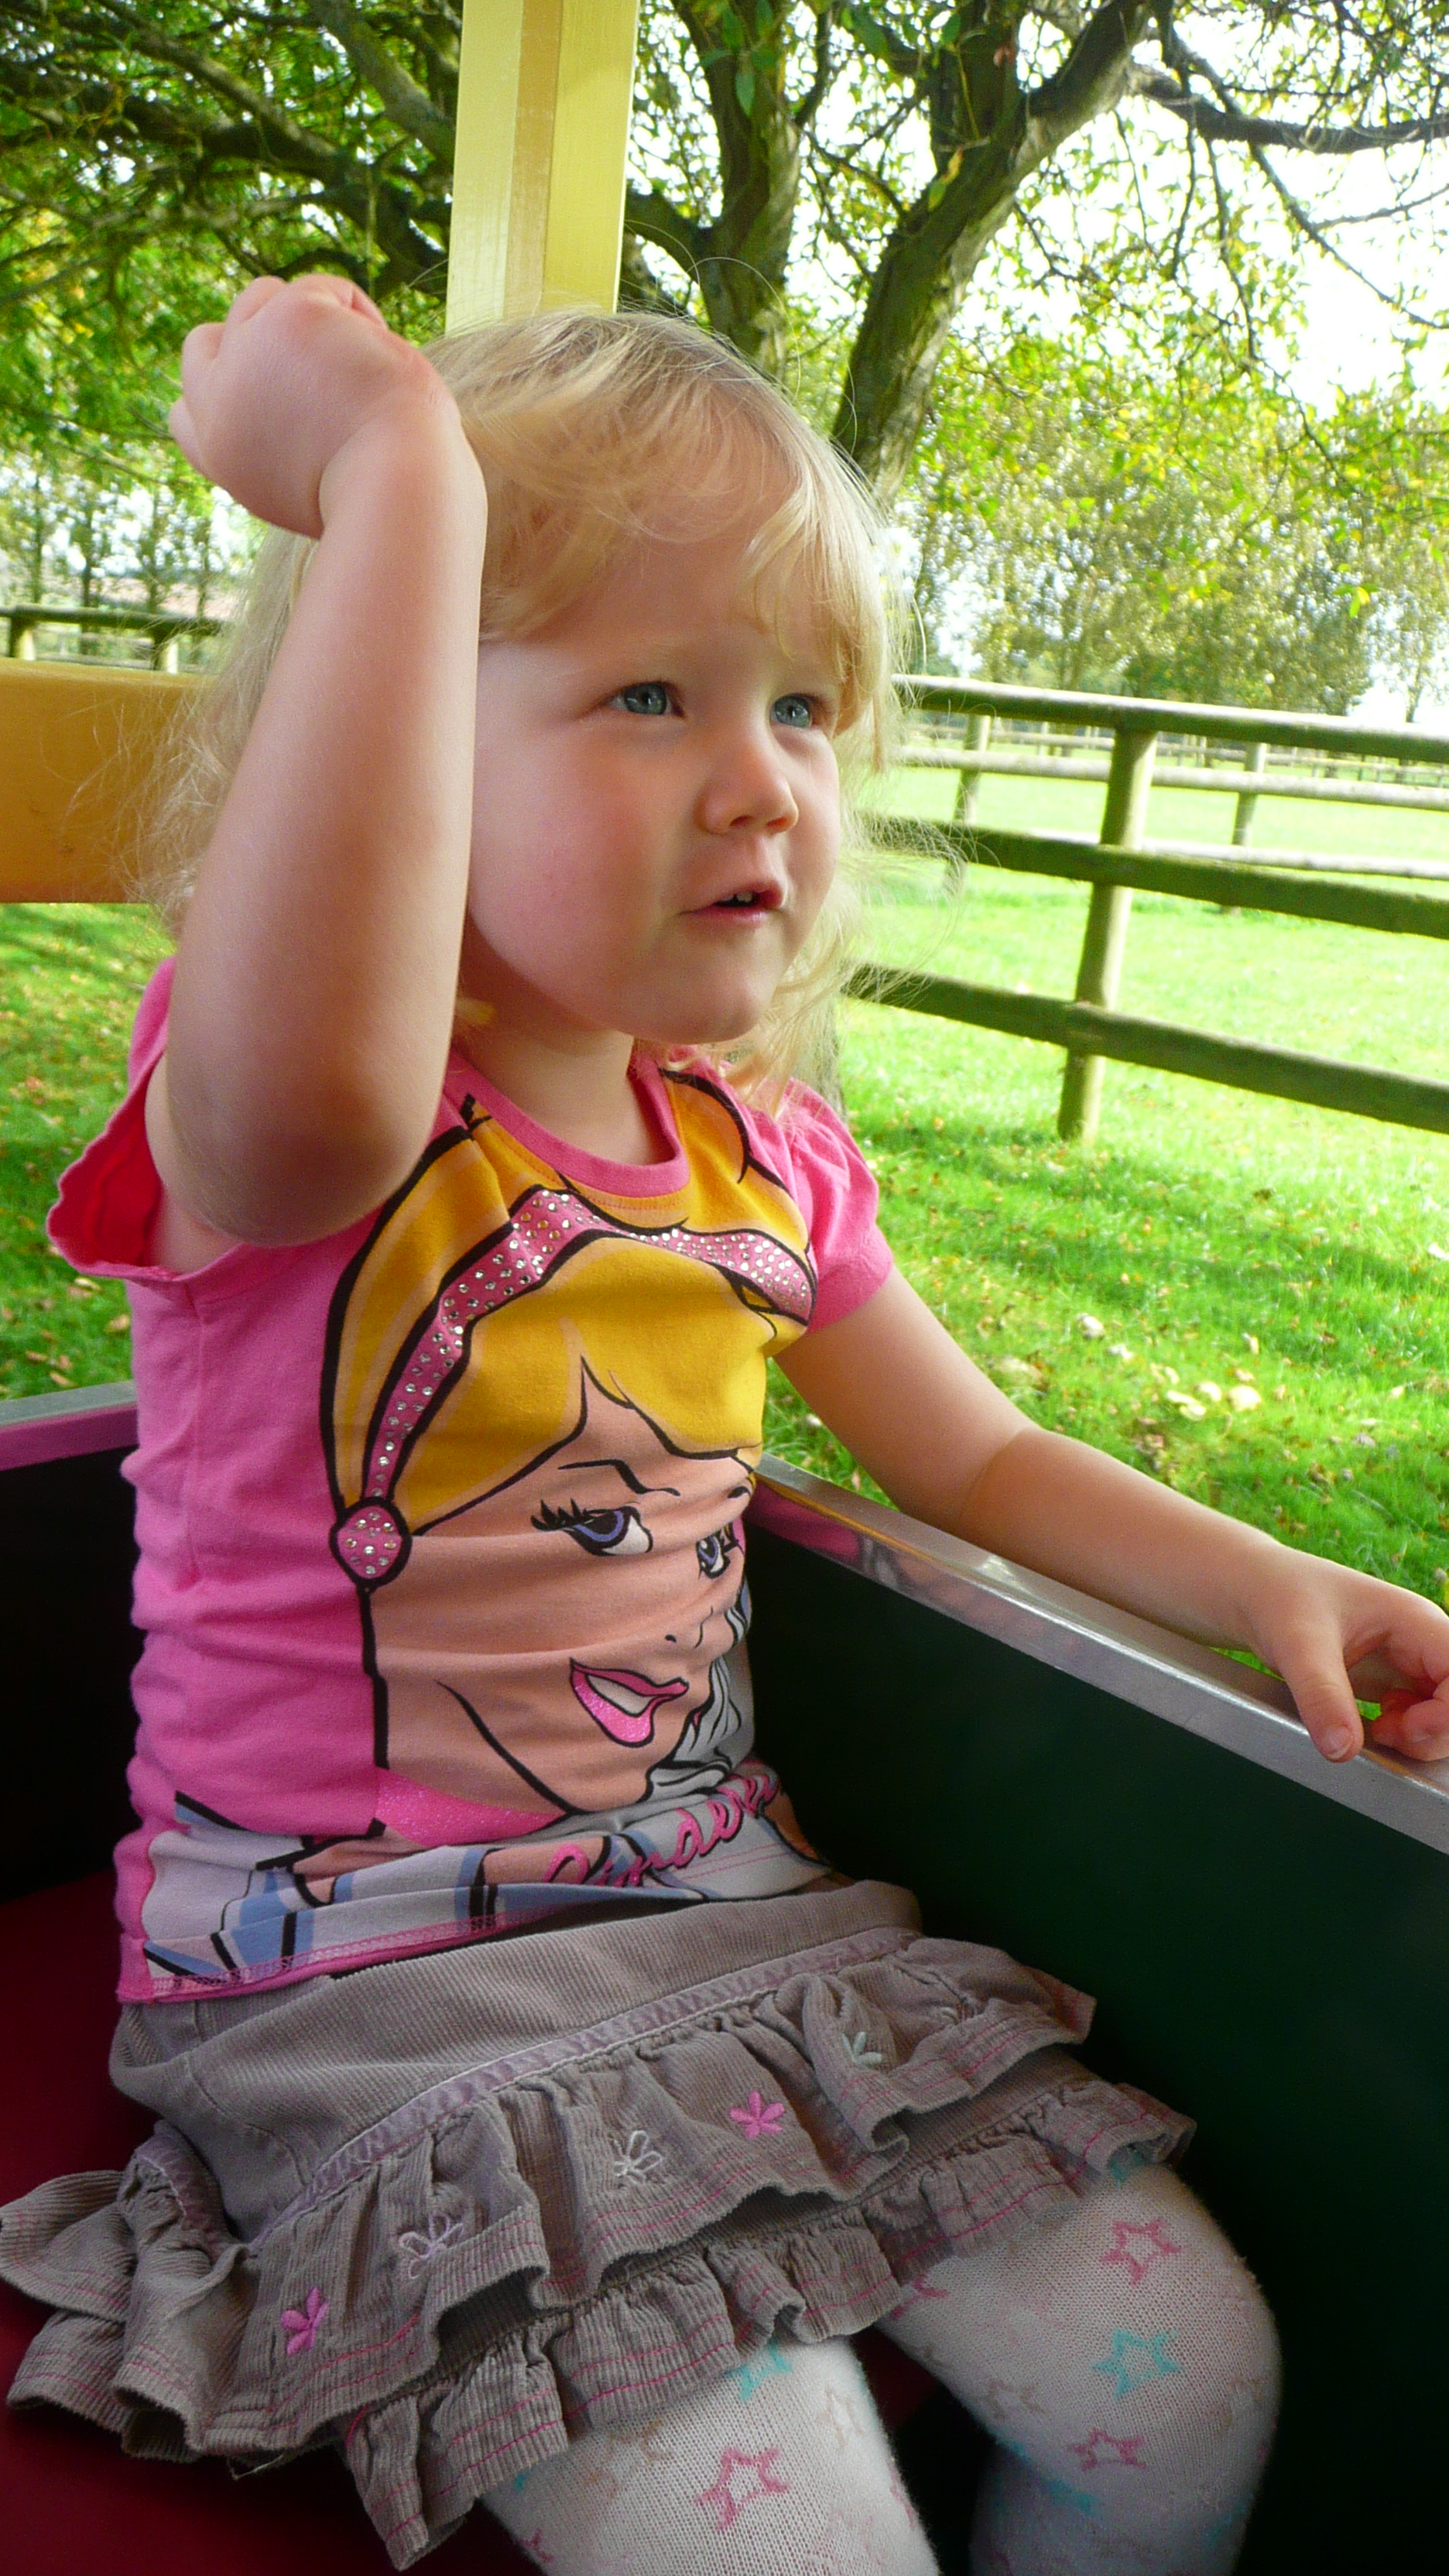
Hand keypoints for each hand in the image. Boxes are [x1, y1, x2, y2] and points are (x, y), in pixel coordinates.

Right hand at [169, 273, 458, 536]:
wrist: (398, 494)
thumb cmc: (384, 503)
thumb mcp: (313, 489)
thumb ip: (285, 448)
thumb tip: (301, 398)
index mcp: (224, 457)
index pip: (187, 411)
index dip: (227, 391)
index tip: (277, 402)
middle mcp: (218, 407)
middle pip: (205, 343)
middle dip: (259, 342)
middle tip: (321, 374)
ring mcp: (247, 356)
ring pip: (263, 298)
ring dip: (315, 323)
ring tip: (362, 375)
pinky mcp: (289, 317)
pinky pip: (326, 290)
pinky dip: (361, 318)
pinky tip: (383, 363)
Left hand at [1244, 1550, 1448, 1764]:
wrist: (1252, 1592)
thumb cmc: (1278, 1597)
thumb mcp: (1296, 1643)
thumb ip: (1321, 1694)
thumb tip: (1342, 1750)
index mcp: (1414, 1620)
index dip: (1447, 1712)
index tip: (1404, 1730)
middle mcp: (1421, 1642)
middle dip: (1435, 1731)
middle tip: (1387, 1735)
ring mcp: (1409, 1663)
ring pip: (1445, 1713)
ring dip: (1422, 1736)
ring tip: (1379, 1731)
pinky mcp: (1393, 1681)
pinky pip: (1421, 1717)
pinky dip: (1407, 1735)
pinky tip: (1376, 1727)